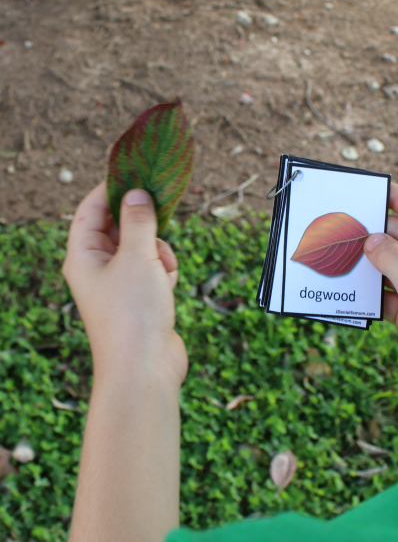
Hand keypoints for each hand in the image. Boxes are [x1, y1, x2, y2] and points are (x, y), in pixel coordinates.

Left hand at [62, 182, 187, 390]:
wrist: (144, 368)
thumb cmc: (133, 313)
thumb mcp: (138, 257)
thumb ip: (139, 220)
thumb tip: (136, 193)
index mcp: (82, 256)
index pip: (90, 210)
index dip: (111, 189)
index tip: (138, 173)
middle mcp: (96, 268)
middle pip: (118, 226)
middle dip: (143, 223)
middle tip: (163, 213)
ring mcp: (118, 284)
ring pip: (141, 246)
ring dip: (159, 249)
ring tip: (164, 269)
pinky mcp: (139, 297)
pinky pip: (153, 268)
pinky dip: (165, 270)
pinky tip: (169, 285)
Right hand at [364, 184, 397, 449]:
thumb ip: (394, 260)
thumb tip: (371, 239)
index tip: (371, 188)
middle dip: (374, 234)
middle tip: (341, 227)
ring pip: (391, 267)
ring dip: (368, 264)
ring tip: (337, 257)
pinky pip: (386, 294)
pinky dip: (369, 293)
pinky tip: (347, 291)